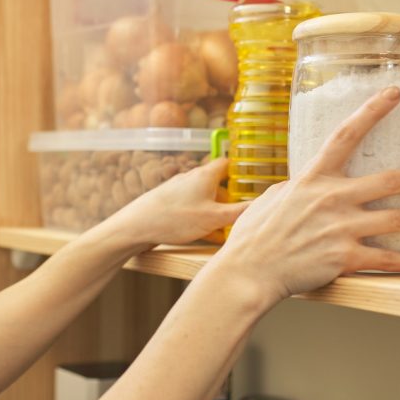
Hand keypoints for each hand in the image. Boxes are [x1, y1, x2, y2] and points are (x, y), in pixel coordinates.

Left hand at [104, 157, 248, 249]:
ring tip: (228, 228)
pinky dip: (203, 219)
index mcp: (205, 175)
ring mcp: (179, 191)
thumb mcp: (215, 218)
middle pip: (218, 183)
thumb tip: (263, 204)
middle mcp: (191, 179)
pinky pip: (193, 209)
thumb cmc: (174, 218)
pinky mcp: (169, 204)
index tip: (255, 180)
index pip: (228, 164)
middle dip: (231, 198)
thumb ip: (240, 211)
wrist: (136, 226)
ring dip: (217, 212)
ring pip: (205, 199)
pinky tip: (208, 236)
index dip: (242, 171)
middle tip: (243, 211)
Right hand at [216, 86, 399, 303]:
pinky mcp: (344, 257)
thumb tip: (310, 181)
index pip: (345, 135)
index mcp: (312, 179)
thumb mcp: (274, 197)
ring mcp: (340, 228)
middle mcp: (331, 199)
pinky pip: (387, 259)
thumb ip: (299, 186)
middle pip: (390, 181)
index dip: (371, 111)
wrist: (249, 270)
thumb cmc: (256, 235)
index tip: (393, 94)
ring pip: (398, 219)